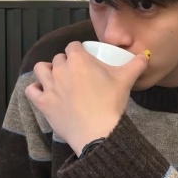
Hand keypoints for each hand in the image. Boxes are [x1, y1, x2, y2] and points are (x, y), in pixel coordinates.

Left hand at [25, 41, 149, 155]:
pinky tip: (45, 93)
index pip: (73, 46)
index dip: (79, 50)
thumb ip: (136, 64)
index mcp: (79, 59)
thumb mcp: (126, 79)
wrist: (98, 131)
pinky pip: (31, 90)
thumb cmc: (111, 101)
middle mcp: (60, 69)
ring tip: (57, 79)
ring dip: (47, 70)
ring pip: (41, 69)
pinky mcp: (42, 103)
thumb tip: (145, 54)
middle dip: (66, 62)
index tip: (85, 59)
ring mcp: (49, 86)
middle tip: (77, 73)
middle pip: (59, 57)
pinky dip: (36, 89)